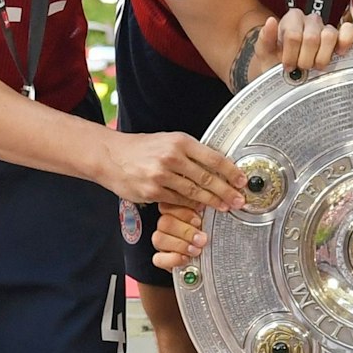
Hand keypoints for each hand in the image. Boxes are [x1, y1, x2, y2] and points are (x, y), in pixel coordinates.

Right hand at [103, 132, 243, 209]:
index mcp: (180, 142)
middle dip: (226, 191)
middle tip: (239, 200)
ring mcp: (161, 176)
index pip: (213, 158)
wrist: (110, 155)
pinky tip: (200, 210)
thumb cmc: (142, 148)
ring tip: (225, 207)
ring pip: (194, 193)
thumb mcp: (168, 141)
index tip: (242, 180)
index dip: (231, 171)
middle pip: (206, 178)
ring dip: (212, 202)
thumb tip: (217, 168)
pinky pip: (177, 201)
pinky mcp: (152, 191)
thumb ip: (191, 154)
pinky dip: (190, 207)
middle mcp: (171, 157)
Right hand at [150, 202, 208, 271]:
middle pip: (164, 222)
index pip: (169, 205)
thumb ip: (207, 212)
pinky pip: (158, 259)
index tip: (199, 220)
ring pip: (159, 239)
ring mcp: (163, 242)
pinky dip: (173, 259)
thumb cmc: (215, 237)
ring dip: (180, 245)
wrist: (220, 256)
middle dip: (186, 232)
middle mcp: (168, 225)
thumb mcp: (213, 222)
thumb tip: (212, 205)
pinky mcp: (163, 259)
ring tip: (196, 250)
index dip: (184, 213)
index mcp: (179, 211)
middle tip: (201, 239)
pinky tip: (186, 259)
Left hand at [254, 9, 352, 81]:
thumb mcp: (264, 53)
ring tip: (315, 66)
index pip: (293, 35)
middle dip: (305, 60)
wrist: (288, 74)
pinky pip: (348, 32)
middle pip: (311, 38)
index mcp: (292, 19)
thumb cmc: (276, 62)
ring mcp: (326, 28)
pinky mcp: (341, 37)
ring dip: (322, 57)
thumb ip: (265, 38)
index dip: (290, 55)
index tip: (287, 66)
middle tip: (301, 68)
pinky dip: (345, 43)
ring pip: (329, 36)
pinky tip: (338, 54)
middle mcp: (310, 20)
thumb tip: (270, 22)